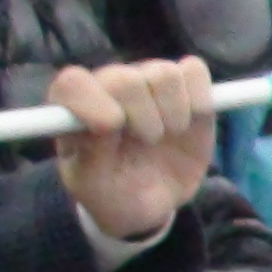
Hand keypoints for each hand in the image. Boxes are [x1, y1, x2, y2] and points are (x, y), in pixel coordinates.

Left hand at [52, 59, 218, 245]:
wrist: (151, 201)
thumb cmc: (113, 191)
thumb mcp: (92, 185)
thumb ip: (91, 154)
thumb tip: (110, 121)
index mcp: (75, 107)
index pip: (73, 84)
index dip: (92, 101)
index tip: (111, 129)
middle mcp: (109, 86)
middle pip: (126, 79)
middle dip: (143, 117)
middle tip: (148, 142)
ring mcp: (147, 81)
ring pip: (164, 73)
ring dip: (173, 111)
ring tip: (168, 134)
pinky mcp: (184, 84)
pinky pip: (194, 69)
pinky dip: (199, 97)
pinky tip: (191, 120)